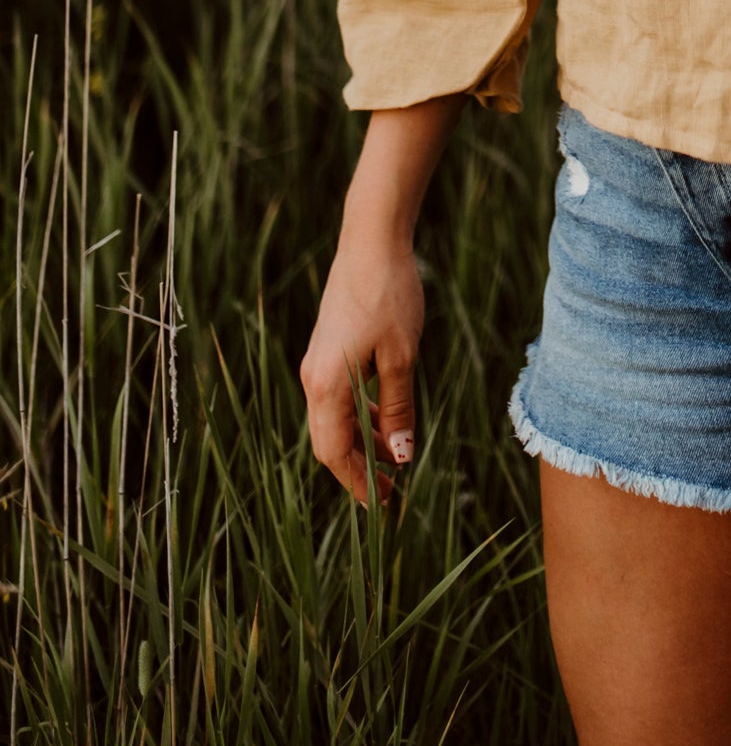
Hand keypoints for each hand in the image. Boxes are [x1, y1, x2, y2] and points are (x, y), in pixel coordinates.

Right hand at [301, 231, 425, 504]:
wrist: (370, 241)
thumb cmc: (389, 295)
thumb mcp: (402, 356)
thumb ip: (398, 407)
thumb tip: (400, 455)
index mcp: (326, 385)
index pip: (334, 452)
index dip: (357, 482)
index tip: (383, 504)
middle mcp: (313, 378)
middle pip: (330, 441)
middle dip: (359, 469)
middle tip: (392, 491)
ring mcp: (318, 363)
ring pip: (336, 419)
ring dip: (363, 442)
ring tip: (395, 460)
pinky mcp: (329, 349)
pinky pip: (340, 397)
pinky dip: (361, 415)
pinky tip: (386, 420)